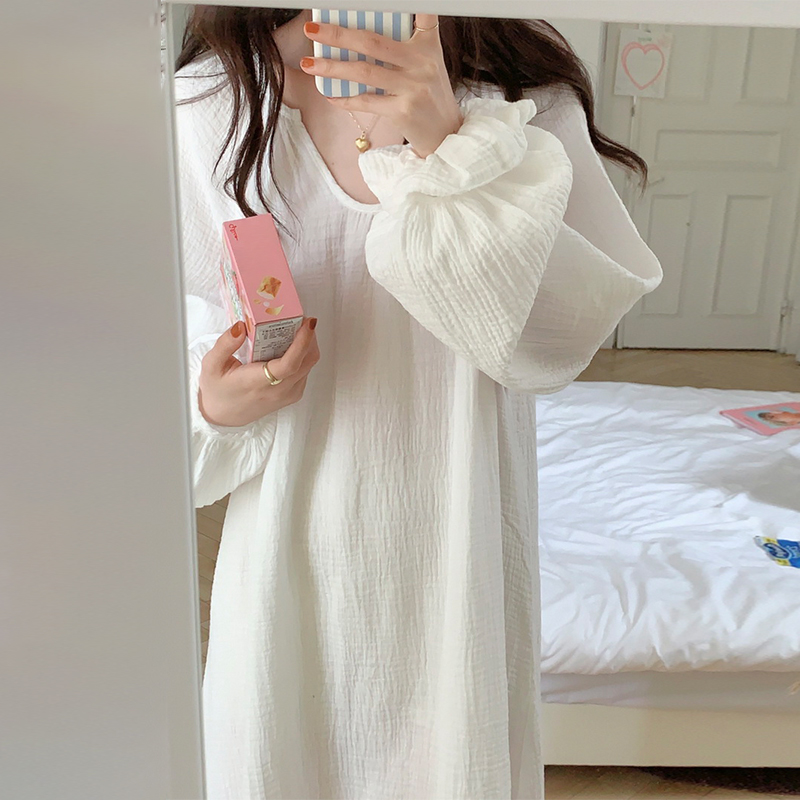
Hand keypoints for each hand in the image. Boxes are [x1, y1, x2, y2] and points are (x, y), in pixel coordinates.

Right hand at [198, 318, 319, 426]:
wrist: (224, 415)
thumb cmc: (218, 390)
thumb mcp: (212, 365)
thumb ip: (225, 344)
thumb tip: (240, 326)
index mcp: (257, 382)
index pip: (288, 364)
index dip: (302, 343)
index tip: (308, 323)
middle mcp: (278, 390)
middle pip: (306, 361)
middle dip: (308, 336)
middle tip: (298, 319)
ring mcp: (288, 394)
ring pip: (309, 364)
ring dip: (307, 344)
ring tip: (293, 329)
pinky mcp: (293, 394)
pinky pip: (306, 370)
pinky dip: (303, 355)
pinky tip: (289, 346)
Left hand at [300, 14, 463, 157]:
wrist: (446, 136)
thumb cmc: (430, 98)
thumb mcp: (427, 66)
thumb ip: (403, 49)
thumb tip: (360, 39)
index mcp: (427, 46)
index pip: (422, 13)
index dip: (403, 2)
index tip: (365, 0)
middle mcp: (421, 63)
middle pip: (373, 42)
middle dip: (338, 34)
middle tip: (312, 29)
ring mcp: (412, 88)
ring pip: (365, 72)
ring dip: (333, 68)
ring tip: (311, 65)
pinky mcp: (403, 111)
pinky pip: (367, 101)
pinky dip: (346, 100)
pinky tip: (331, 96)